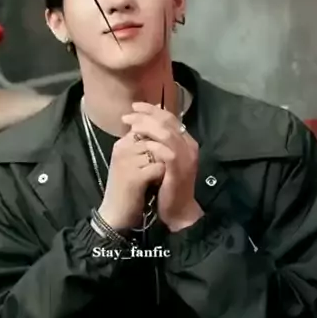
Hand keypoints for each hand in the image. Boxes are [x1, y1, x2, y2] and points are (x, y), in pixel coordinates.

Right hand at [98, 130, 170, 231]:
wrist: (116, 215)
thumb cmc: (127, 189)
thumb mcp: (131, 164)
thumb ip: (142, 147)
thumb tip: (162, 133)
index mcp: (121, 144)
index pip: (146, 126)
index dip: (160, 137)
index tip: (161, 154)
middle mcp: (122, 149)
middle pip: (153, 138)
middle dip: (163, 151)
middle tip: (162, 167)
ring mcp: (127, 162)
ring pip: (158, 151)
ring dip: (164, 163)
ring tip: (159, 176)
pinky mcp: (134, 177)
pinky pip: (159, 167)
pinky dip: (163, 175)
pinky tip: (159, 183)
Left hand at [122, 103, 202, 231]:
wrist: (178, 210)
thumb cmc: (168, 184)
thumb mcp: (163, 159)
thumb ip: (159, 142)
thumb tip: (143, 123)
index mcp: (186, 141)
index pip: (170, 117)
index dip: (152, 110)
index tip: (135, 107)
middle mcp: (189, 146)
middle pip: (168, 121)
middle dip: (146, 115)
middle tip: (128, 115)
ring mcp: (185, 157)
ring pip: (166, 133)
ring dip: (147, 127)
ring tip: (131, 127)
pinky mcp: (178, 170)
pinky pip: (166, 152)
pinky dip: (153, 145)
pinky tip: (141, 144)